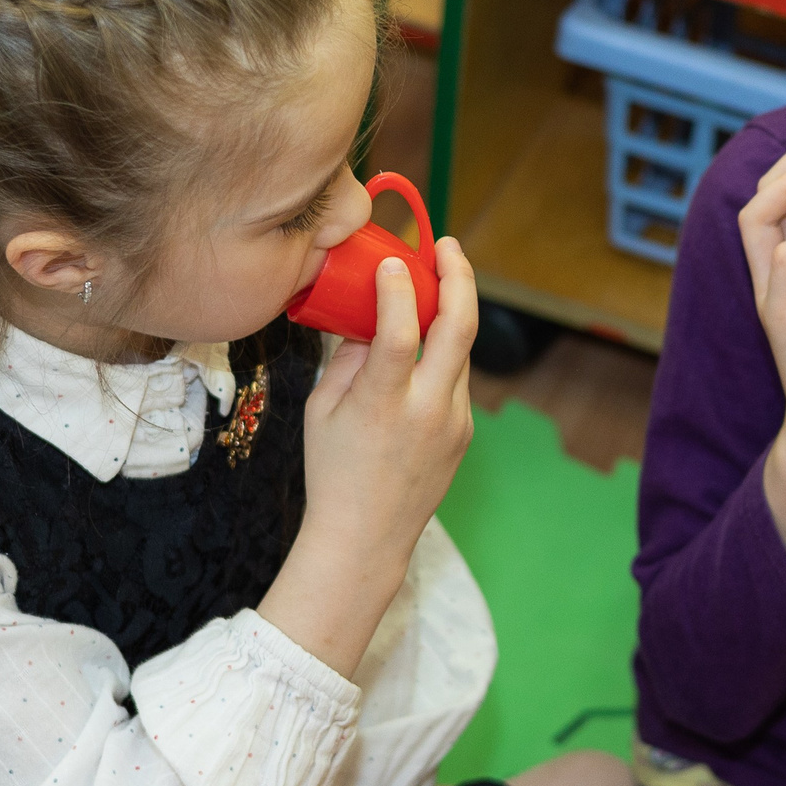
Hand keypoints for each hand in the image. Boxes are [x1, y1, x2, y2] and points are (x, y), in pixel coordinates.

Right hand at [259, 237, 477, 677]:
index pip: (399, 332)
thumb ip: (347, 359)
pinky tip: (428, 342)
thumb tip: (367, 318)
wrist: (365, 537)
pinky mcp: (464, 433)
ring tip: (436, 282)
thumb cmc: (332, 471)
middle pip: (460, 328)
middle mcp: (427, 410)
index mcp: (382, 404)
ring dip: (452, 311)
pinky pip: (457, 379)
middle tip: (447, 247)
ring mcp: (453, 422)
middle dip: (459, 277)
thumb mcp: (321, 410)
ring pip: (462, 351)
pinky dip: (445, 352)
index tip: (393, 262)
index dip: (398, 289)